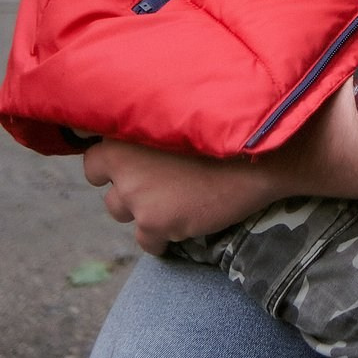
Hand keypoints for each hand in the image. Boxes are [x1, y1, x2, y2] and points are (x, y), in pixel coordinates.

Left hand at [84, 139, 284, 254]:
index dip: (117, 164)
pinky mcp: (156, 223)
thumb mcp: (185, 115)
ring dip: (146, 211)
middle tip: (164, 183)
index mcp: (126, 134)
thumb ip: (156, 127)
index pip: (95, 159)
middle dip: (132, 190)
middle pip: (111, 191)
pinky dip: (163, 236)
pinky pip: (148, 241)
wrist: (263, 155)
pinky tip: (188, 219)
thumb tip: (147, 138)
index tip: (138, 164)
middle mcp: (123, 166)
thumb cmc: (229, 127)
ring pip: (126, 214)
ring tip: (179, 200)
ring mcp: (137, 198)